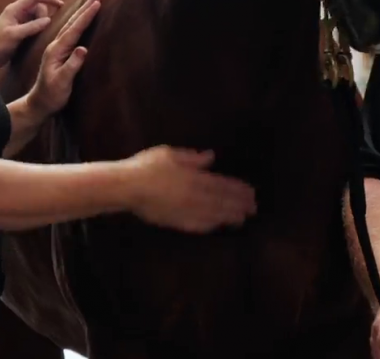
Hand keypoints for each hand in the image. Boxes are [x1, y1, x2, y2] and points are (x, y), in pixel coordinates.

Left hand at [0, 0, 65, 70]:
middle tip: (43, 28)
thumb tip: (48, 20)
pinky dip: (40, 27)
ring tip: (40, 34)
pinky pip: (35, 24)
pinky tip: (39, 35)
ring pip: (38, 15)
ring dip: (42, 21)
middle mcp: (18, 12)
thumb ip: (31, 26)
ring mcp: (20, 21)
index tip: (60, 4)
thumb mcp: (14, 35)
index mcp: (15, 9)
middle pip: (38, 6)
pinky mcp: (21, 30)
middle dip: (45, 14)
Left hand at [27, 0, 102, 118]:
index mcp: (57, 50)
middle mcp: (56, 45)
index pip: (74, 29)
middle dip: (86, 7)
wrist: (39, 103)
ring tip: (93, 0)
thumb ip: (72, 65)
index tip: (97, 2)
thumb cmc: (52, 95)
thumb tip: (83, 49)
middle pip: (73, 22)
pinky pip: (71, 32)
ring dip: (83, 11)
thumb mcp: (62, 82)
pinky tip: (82, 18)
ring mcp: (57, 48)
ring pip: (72, 25)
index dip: (86, 15)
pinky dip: (79, 22)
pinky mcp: (60, 52)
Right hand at [123, 146, 256, 233]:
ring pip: (212, 215)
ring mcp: (185, 211)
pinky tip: (217, 225)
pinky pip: (197, 225)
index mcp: (194, 177)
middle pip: (221, 201)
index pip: (222, 185)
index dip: (238, 190)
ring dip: (229, 217)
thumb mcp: (170, 154)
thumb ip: (192, 158)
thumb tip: (211, 157)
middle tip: (254, 208)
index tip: (251, 192)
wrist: (125, 188)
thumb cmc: (146, 166)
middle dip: (239, 204)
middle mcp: (193, 196)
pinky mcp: (175, 222)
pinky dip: (211, 225)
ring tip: (242, 218)